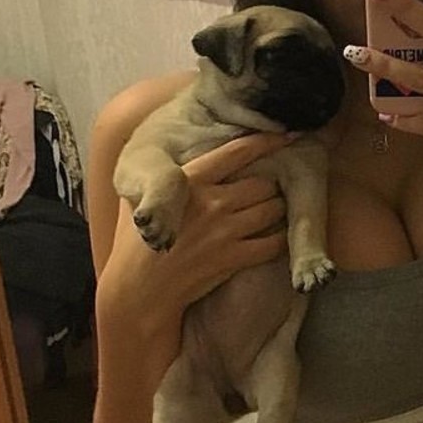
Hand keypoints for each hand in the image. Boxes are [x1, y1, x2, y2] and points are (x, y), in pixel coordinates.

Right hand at [102, 131, 294, 314]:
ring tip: (278, 210)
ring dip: (280, 209)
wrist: (141, 288)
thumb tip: (174, 154)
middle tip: (275, 187)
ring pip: (273, 210)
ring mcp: (224, 231)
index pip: (237, 152)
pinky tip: (280, 236)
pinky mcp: (233, 258)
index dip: (266, 142)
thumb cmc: (136, 242)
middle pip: (263, 183)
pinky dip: (282, 238)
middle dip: (273, 185)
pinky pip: (274, 243)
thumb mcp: (142, 198)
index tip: (286, 135)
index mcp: (189, 181)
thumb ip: (165, 178)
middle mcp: (211, 203)